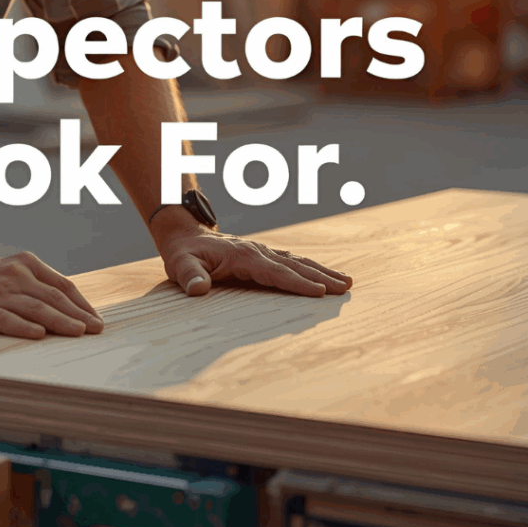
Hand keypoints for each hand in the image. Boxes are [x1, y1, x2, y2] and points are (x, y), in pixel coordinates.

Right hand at [0, 250, 104, 338]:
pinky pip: (5, 319)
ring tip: (80, 333)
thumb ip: (31, 284)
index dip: (82, 303)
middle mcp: (14, 275)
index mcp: (24, 263)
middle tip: (98, 330)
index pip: (62, 284)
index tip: (97, 319)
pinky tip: (39, 335)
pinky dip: (23, 326)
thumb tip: (63, 307)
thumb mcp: (5, 273)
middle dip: (79, 314)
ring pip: (36, 307)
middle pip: (54, 296)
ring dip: (61, 321)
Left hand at [158, 227, 352, 297]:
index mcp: (242, 256)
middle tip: (346, 287)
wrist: (183, 233)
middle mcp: (257, 251)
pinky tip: (324, 275)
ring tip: (347, 281)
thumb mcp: (180, 265)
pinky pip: (290, 261)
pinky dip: (309, 268)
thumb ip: (190, 277)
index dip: (297, 283)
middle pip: (294, 265)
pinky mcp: (261, 255)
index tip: (320, 292)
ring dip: (321, 270)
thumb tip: (198, 290)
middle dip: (321, 276)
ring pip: (296, 261)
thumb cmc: (182, 253)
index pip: (274, 272)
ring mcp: (261, 251)